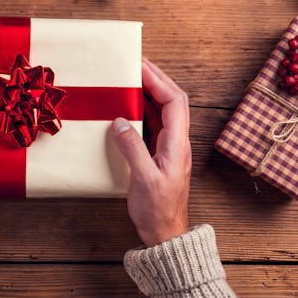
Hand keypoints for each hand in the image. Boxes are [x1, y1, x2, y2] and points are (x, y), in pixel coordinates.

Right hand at [112, 58, 191, 247]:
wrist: (165, 234)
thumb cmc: (157, 210)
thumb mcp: (143, 179)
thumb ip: (132, 148)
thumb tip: (119, 121)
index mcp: (177, 144)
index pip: (174, 101)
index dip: (158, 80)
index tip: (140, 65)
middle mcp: (177, 142)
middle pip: (172, 100)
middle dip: (155, 78)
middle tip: (135, 63)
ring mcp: (169, 148)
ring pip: (163, 110)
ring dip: (149, 92)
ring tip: (130, 78)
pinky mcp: (159, 154)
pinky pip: (154, 124)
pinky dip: (143, 109)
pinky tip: (128, 107)